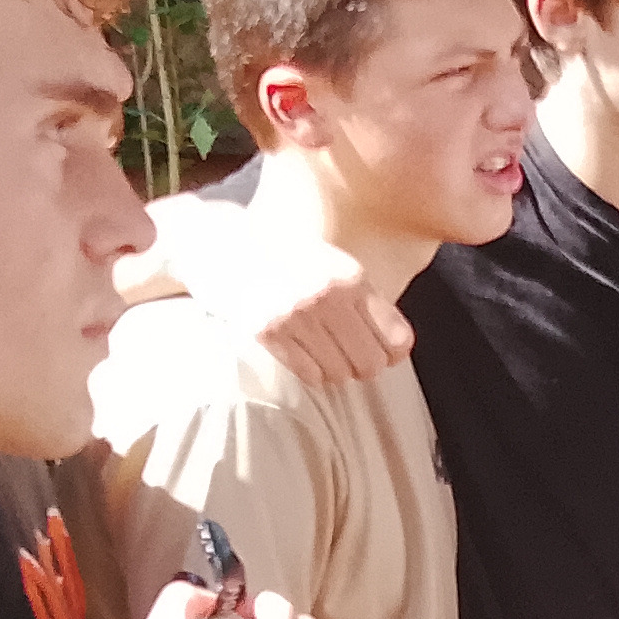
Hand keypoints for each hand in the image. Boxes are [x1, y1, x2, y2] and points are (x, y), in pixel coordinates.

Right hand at [151, 190, 413, 389]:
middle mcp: (327, 297)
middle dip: (364, 365)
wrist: (220, 244)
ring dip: (336, 369)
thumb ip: (362, 297)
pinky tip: (302, 352)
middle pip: (371, 363)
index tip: (383, 350)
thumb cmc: (280, 253)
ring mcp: (296, 316)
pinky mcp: (268, 332)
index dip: (393, 351)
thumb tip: (396, 347)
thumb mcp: (331, 262)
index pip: (398, 337)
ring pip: (340, 374)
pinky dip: (312, 371)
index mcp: (351, 277)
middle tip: (349, 355)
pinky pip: (309, 374)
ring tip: (322, 350)